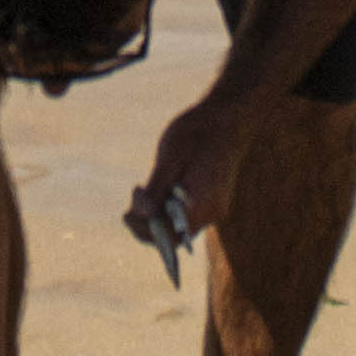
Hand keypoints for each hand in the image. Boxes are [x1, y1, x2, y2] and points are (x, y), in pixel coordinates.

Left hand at [129, 93, 237, 260]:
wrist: (227, 118)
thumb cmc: (197, 135)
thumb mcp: (170, 159)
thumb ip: (156, 190)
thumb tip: (141, 215)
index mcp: (202, 204)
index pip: (170, 237)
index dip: (145, 231)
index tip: (128, 212)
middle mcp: (211, 212)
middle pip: (174, 235)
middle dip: (148, 222)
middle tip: (136, 194)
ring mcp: (214, 207)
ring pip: (179, 225)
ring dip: (158, 214)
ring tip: (145, 188)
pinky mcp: (213, 200)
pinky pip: (187, 214)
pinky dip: (170, 207)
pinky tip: (162, 186)